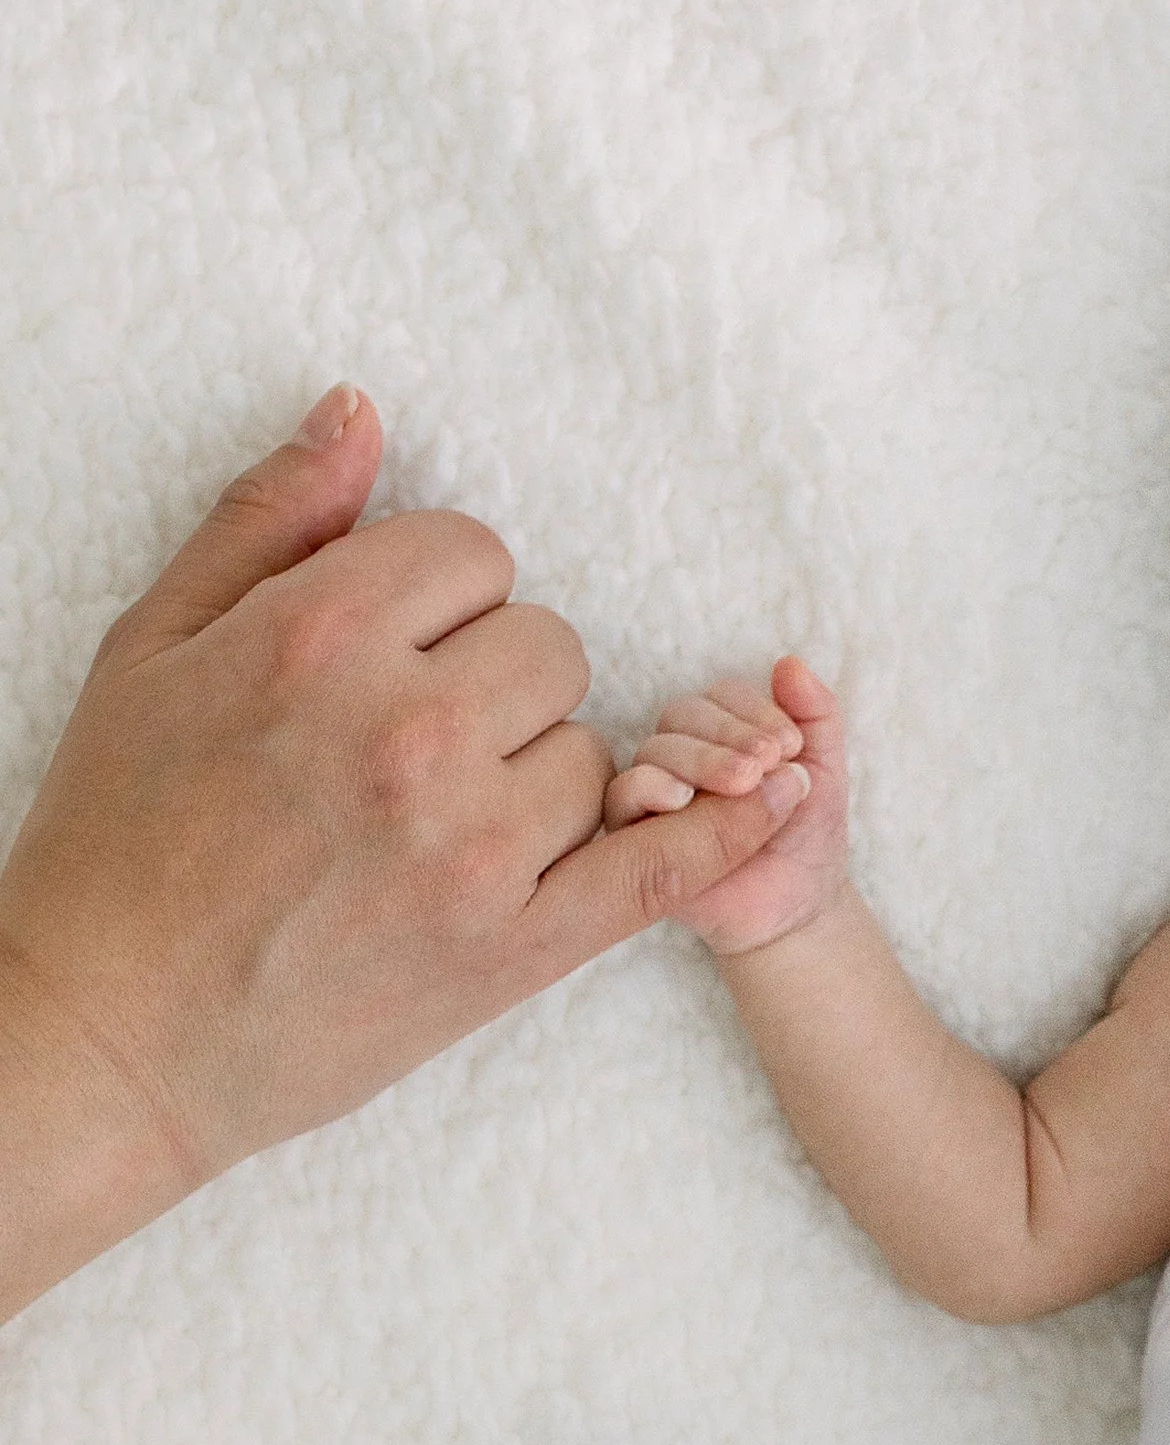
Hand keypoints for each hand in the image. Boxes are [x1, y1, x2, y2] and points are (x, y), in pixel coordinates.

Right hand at [0, 387, 799, 1305]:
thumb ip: (269, 522)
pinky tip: (777, 804)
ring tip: (447, 824)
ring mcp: (475, 849)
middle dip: (497, 679)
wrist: (118, 1032)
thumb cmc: (119, 836)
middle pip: (549, 647)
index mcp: (321, 637)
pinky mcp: (516, 951)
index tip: (399, 652)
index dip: (442, 599)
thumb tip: (361, 412)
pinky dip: (723, 836)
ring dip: (543, 773)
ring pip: (592, 751)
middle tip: (416, 746)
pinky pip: (658, 871)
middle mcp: (412, 733)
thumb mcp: (154, 646)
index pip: (473, 554)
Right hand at [603, 656, 851, 957]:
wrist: (798, 906)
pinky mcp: (636, 834)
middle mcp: (682, 753)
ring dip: (699, 758)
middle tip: (768, 765)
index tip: (792, 745)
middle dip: (728, 733)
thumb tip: (791, 663)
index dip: (756, 710)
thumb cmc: (806, 835)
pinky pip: (622, 797)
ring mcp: (657, 791)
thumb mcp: (825, 768)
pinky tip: (685, 798)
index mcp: (722, 730)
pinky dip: (650, 787)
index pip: (723, 694)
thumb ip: (816, 714)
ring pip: (654, 749)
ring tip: (744, 785)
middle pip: (683, 714)